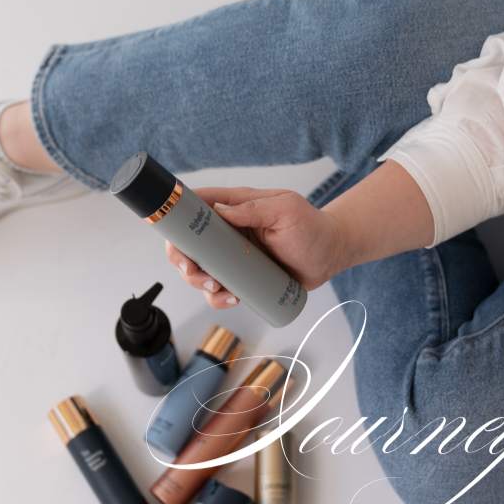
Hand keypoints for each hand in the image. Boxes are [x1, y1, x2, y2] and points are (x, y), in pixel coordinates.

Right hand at [165, 186, 348, 309]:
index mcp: (235, 206)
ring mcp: (233, 255)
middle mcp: (228, 230)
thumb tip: (220, 211)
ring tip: (219, 289)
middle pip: (188, 243)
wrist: (330, 255)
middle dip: (183, 260)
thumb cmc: (312, 227)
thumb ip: (255, 208)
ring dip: (199, 282)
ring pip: (200, 270)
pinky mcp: (241, 276)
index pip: (196, 205)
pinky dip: (218, 298)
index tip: (173, 235)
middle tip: (194, 272)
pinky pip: (219, 289)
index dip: (176, 218)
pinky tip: (232, 298)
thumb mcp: (287, 210)